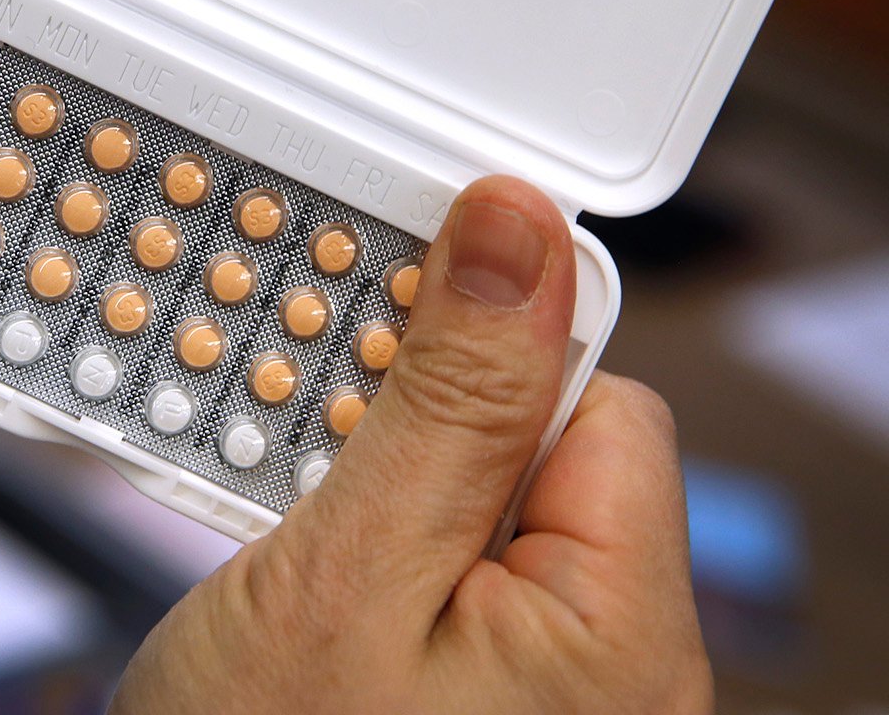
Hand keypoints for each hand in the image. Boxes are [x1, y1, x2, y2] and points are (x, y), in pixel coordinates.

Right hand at [113, 176, 712, 714]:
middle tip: (298, 452)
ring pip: (474, 502)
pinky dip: (362, 543)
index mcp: (617, 637)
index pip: (600, 400)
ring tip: (279, 531)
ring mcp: (540, 695)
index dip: (482, 348)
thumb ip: (449, 398)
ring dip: (370, 479)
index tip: (372, 332)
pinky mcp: (471, 701)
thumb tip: (519, 229)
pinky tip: (292, 571)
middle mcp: (607, 671)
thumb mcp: (346, 567)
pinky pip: (441, 572)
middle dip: (409, 419)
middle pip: (538, 447)